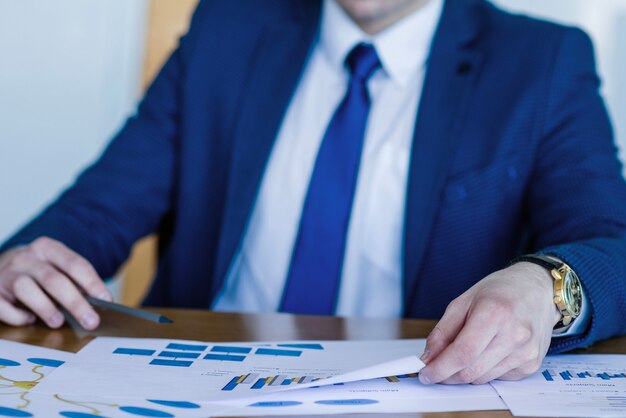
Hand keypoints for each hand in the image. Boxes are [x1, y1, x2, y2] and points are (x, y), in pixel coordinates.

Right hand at [0, 237, 110, 329]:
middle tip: (90, 321)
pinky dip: (18, 316)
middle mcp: (26, 257)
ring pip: (25, 288)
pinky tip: (30, 319)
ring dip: (45, 308)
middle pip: (53, 279)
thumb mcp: (57, 267)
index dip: (92, 283)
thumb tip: (99, 305)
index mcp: (48, 248)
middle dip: (75, 302)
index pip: (75, 264)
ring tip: (58, 322)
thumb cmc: (38, 272)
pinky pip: (4, 306)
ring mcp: (6, 273)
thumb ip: (75, 282)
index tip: (106, 300)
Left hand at [418, 262, 560, 384]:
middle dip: (447, 375)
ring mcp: (526, 352)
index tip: (425, 374)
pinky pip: (498, 378)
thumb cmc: (499, 292)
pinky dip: (484, 370)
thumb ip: (443, 332)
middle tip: (435, 370)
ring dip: (465, 373)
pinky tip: (486, 352)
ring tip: (463, 353)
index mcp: (495, 313)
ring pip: (483, 378)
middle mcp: (515, 334)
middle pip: (471, 370)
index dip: (440, 368)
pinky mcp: (532, 364)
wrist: (538, 290)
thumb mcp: (463, 302)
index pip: (463, 352)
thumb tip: (428, 358)